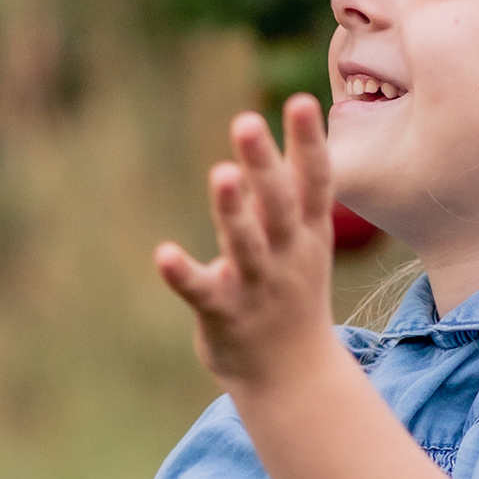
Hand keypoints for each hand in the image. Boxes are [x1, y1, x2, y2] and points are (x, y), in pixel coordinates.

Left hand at [155, 95, 339, 392]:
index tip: (303, 100)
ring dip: (233, 211)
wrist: (292, 378)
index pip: (314, 181)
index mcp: (307, 233)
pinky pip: (203, 292)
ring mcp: (257, 287)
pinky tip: (164, 255)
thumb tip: (277, 131)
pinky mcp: (224, 315)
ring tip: (220, 174)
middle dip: (264, 164)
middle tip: (246, 121)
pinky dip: (184, 274)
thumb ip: (286, 191)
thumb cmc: (291, 294)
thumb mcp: (301, 242)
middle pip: (277, 205)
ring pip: (245, 245)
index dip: (310, 142)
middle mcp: (287, 257)